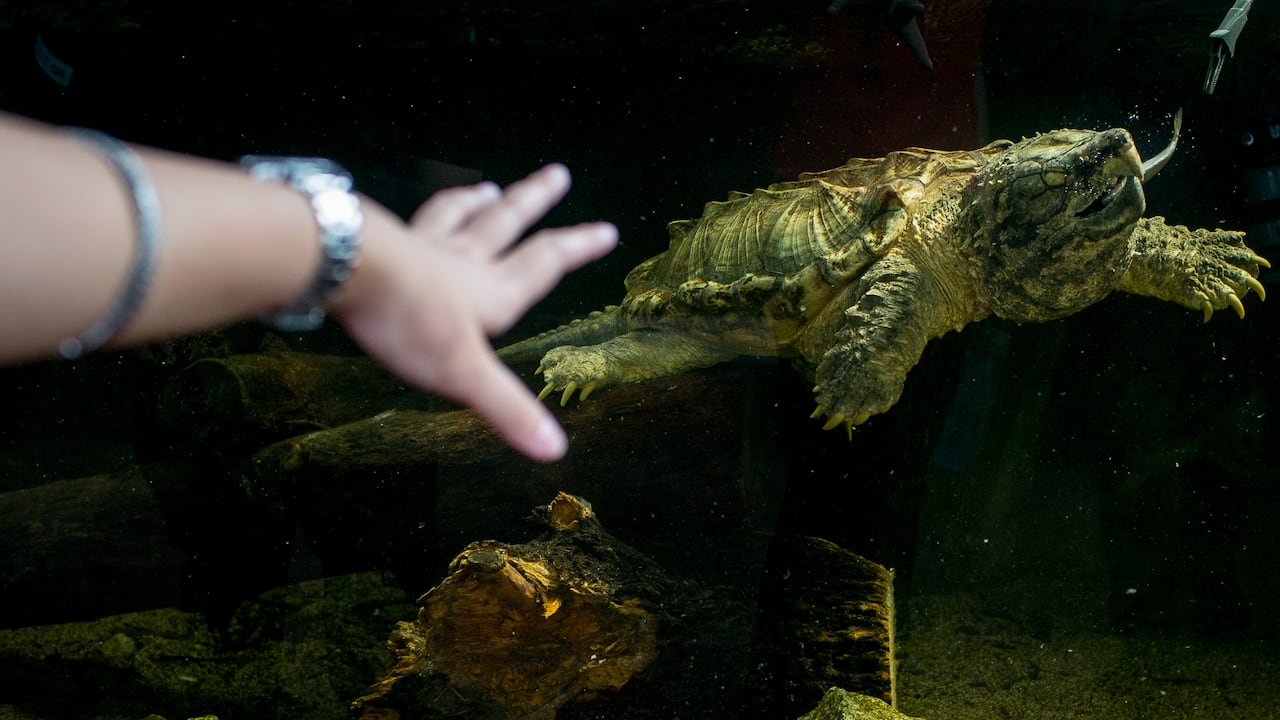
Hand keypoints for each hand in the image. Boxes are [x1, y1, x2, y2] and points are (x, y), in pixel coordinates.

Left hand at [333, 164, 616, 460]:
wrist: (346, 268)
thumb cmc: (407, 319)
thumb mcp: (464, 373)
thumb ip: (509, 409)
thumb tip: (555, 449)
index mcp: (492, 291)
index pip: (545, 263)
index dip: (578, 247)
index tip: (606, 230)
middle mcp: (465, 261)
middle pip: (507, 223)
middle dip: (536, 200)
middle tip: (557, 173)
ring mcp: (425, 246)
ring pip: (461, 216)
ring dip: (479, 201)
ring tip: (490, 187)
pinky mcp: (387, 240)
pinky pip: (414, 221)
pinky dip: (425, 212)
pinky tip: (419, 212)